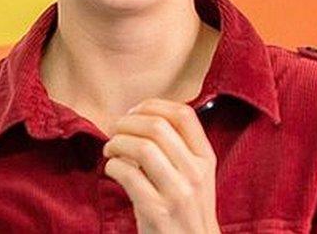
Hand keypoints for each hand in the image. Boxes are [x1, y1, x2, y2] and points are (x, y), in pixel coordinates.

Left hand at [102, 98, 220, 233]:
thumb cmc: (186, 210)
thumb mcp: (195, 176)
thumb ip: (177, 149)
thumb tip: (140, 119)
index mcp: (206, 158)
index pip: (184, 114)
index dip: (153, 105)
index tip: (134, 113)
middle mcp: (195, 173)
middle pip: (158, 126)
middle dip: (127, 123)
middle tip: (115, 130)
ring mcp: (178, 193)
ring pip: (142, 148)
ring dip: (117, 143)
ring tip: (111, 150)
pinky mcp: (157, 211)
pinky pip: (128, 175)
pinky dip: (113, 166)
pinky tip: (112, 169)